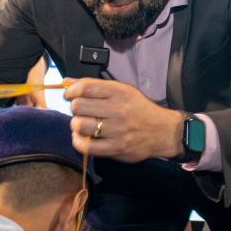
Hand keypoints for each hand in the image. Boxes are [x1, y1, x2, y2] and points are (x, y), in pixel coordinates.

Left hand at [64, 79, 182, 161]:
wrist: (163, 132)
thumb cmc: (140, 110)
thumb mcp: (123, 91)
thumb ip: (96, 86)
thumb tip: (67, 81)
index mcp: (119, 92)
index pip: (85, 87)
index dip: (71, 91)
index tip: (69, 95)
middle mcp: (118, 110)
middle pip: (78, 106)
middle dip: (74, 108)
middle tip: (80, 111)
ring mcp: (117, 130)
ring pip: (80, 125)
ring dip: (75, 125)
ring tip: (82, 125)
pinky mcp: (116, 148)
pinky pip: (87, 146)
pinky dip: (78, 142)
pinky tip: (81, 138)